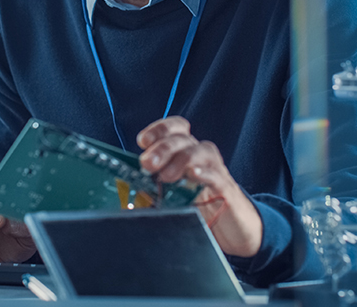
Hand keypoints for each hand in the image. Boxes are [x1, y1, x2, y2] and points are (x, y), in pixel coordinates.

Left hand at [137, 116, 262, 257]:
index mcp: (184, 152)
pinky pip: (215, 174)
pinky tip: (192, 175)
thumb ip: (151, 191)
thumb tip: (123, 195)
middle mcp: (199, 155)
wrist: (233, 227)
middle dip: (162, 148)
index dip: (158, 130)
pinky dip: (204, 172)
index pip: (174, 129)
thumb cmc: (199, 206)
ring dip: (180, 160)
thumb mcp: (171, 196)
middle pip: (182, 139)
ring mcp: (214, 169)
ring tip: (166, 176)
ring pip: (199, 151)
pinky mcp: (225, 188)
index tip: (143, 141)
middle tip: (148, 163)